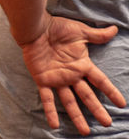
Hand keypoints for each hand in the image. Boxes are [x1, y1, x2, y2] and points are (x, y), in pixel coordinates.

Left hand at [19, 15, 124, 134]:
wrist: (35, 27)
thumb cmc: (57, 28)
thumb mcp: (80, 32)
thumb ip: (97, 35)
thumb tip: (114, 29)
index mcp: (82, 65)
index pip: (100, 81)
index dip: (111, 92)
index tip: (122, 104)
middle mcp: (71, 75)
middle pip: (87, 96)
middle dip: (97, 109)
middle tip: (107, 123)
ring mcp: (57, 79)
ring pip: (69, 101)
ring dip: (77, 116)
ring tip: (85, 131)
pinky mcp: (43, 80)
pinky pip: (47, 98)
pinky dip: (50, 111)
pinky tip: (54, 124)